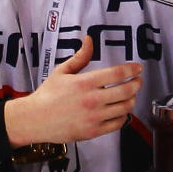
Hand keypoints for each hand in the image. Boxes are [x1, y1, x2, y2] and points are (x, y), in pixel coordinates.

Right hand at [4, 36, 142, 145]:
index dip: (132, 69)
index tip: (138, 68)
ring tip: (130, 95)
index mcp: (85, 83)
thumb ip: (80, 56)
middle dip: (137, 84)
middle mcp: (92, 100)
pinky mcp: (93, 131)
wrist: (34, 120)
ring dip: (132, 99)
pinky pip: (118, 124)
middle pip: (126, 90)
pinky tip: (121, 111)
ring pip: (125, 108)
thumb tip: (89, 40)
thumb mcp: (62, 71)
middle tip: (138, 81)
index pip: (117, 73)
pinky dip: (124, 116)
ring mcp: (94, 117)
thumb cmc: (47, 95)